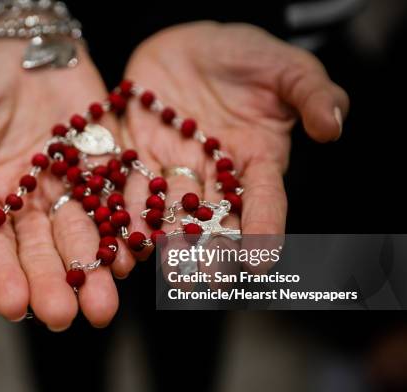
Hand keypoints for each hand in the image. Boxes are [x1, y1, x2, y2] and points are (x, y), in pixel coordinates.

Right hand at [0, 41, 126, 329]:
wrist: (20, 52)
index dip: (2, 277)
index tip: (11, 306)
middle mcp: (30, 206)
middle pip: (43, 252)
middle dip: (53, 285)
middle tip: (63, 318)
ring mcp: (69, 188)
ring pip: (82, 235)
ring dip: (94, 269)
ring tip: (104, 304)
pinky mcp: (102, 167)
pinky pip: (114, 199)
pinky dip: (124, 225)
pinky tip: (131, 252)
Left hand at [119, 22, 348, 269]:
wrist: (192, 45)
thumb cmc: (247, 56)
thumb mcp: (286, 67)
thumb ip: (312, 94)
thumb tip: (333, 126)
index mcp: (256, 161)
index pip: (263, 200)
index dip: (263, 230)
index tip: (260, 261)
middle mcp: (214, 175)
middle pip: (212, 219)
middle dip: (206, 250)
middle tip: (200, 282)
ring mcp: (174, 167)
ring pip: (168, 210)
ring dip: (164, 240)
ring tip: (162, 269)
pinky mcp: (138, 155)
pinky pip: (129, 185)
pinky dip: (124, 208)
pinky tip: (121, 234)